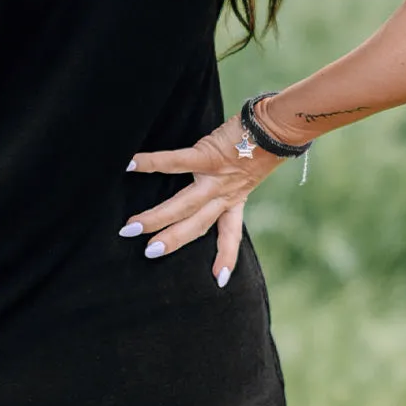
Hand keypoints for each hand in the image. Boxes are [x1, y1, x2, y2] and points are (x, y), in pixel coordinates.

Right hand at [123, 112, 287, 282]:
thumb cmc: (260, 142)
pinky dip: (151, 163)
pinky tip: (130, 164)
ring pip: (184, 205)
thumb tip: (221, 176)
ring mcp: (215, 177)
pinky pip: (175, 161)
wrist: (276, 125)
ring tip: (131, 228)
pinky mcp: (207, 154)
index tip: (219, 280)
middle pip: (196, 225)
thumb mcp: (249, 170)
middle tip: (148, 253)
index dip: (225, 257)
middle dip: (172, 241)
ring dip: (157, 218)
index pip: (230, 234)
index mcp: (235, 199)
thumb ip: (234, 179)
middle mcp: (224, 194)